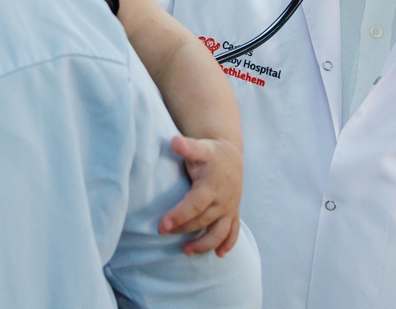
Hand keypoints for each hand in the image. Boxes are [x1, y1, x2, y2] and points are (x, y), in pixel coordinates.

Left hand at [159, 134, 243, 255]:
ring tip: (187, 251)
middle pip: (202, 221)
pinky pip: (233, 232)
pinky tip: (219, 254)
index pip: (194, 206)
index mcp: (211, 186)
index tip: (162, 226)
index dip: (178, 216)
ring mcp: (229, 208)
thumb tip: (174, 141)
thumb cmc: (210, 152)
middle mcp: (222, 200)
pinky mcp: (233, 213)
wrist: (231, 155)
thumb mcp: (200, 147)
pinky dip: (228, 244)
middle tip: (163, 233)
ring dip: (205, 244)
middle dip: (183, 230)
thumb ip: (187, 146)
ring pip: (219, 232)